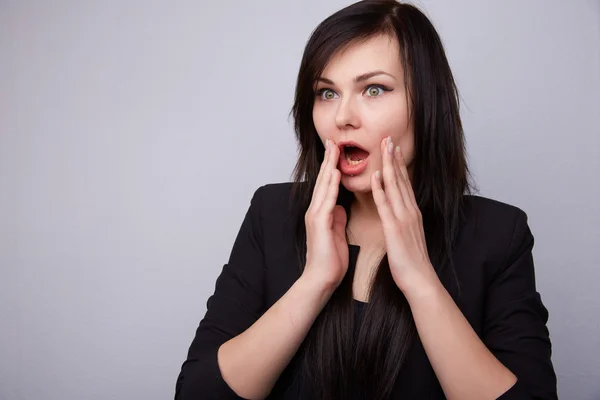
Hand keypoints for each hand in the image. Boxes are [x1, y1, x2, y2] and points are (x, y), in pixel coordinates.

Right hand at [302, 139, 348, 288]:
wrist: (321, 279)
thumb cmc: (330, 260)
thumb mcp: (337, 233)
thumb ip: (337, 218)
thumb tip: (341, 207)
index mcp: (322, 212)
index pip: (328, 184)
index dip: (332, 166)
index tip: (337, 150)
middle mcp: (316, 210)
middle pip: (323, 180)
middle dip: (328, 159)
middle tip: (333, 140)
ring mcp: (316, 216)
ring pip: (323, 185)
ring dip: (329, 166)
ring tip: (334, 148)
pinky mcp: (319, 223)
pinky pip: (326, 200)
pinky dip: (331, 185)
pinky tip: (335, 173)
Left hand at [370, 136, 437, 294]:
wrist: (420, 280)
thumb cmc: (411, 261)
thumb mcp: (407, 236)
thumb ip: (402, 221)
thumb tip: (397, 213)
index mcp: (411, 213)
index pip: (404, 183)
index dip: (398, 164)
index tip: (393, 148)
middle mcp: (410, 211)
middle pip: (401, 179)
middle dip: (394, 157)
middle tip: (388, 137)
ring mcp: (404, 218)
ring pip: (395, 186)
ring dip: (389, 165)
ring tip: (384, 147)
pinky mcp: (395, 228)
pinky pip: (387, 205)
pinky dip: (382, 189)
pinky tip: (377, 176)